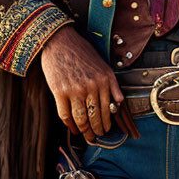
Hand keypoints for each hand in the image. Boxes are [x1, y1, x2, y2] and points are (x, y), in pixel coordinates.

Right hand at [40, 26, 138, 140]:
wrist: (60, 41)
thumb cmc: (82, 52)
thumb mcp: (103, 65)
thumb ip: (112, 84)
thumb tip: (118, 103)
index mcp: (105, 79)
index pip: (108, 110)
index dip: (107, 124)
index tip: (106, 130)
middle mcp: (92, 86)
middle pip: (96, 117)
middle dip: (97, 131)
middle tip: (97, 137)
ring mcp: (75, 90)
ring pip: (81, 119)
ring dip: (85, 131)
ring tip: (87, 136)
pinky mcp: (59, 91)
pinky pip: (65, 115)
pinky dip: (70, 125)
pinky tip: (73, 129)